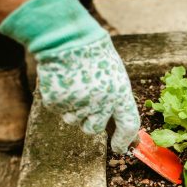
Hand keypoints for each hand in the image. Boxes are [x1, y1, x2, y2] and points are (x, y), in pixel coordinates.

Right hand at [38, 35, 139, 153]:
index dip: (124, 140)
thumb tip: (119, 126)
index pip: (128, 125)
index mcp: (120, 93)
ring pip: (74, 122)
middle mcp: (101, 101)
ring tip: (75, 86)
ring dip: (74, 111)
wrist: (66, 37)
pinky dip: (61, 101)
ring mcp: (78, 102)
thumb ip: (118, 101)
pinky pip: (60, 111)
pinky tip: (64, 83)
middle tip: (87, 101)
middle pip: (94, 129)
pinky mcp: (57, 102)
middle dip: (91, 121)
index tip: (120, 148)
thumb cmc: (95, 57)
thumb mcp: (116, 76)